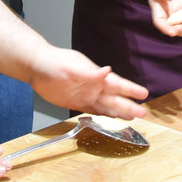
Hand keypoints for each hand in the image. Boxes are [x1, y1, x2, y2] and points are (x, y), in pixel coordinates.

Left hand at [28, 47, 148, 119]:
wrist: (36, 67)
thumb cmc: (54, 62)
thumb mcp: (72, 66)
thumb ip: (89, 72)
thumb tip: (107, 71)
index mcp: (96, 76)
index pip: (118, 84)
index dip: (131, 90)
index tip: (144, 94)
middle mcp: (93, 87)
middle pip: (115, 99)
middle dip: (129, 106)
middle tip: (143, 113)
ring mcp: (86, 95)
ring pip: (106, 107)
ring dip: (119, 113)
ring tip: (132, 118)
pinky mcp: (76, 103)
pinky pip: (93, 111)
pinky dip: (103, 116)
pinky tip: (111, 119)